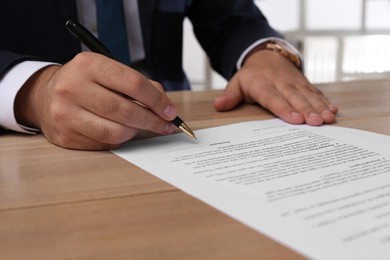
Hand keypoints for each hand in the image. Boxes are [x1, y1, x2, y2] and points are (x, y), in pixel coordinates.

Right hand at [14, 52, 177, 149]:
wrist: (45, 96)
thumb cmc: (85, 83)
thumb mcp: (107, 71)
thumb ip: (138, 84)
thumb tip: (165, 106)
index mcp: (88, 65)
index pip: (133, 83)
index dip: (157, 100)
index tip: (170, 111)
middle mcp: (73, 88)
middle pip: (125, 110)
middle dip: (152, 120)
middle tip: (165, 125)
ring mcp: (66, 114)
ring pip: (116, 131)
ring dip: (137, 131)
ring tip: (142, 126)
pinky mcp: (66, 136)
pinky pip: (105, 143)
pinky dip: (120, 139)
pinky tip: (122, 131)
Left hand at [213, 49, 337, 124]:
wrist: (266, 56)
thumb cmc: (250, 76)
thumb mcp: (237, 83)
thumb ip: (230, 96)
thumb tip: (218, 106)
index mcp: (263, 85)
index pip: (274, 98)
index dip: (285, 109)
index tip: (296, 120)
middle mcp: (281, 83)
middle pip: (295, 97)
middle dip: (308, 110)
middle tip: (317, 123)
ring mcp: (295, 82)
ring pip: (308, 95)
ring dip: (320, 107)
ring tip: (329, 119)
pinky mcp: (304, 83)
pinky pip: (315, 92)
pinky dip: (325, 100)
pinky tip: (334, 110)